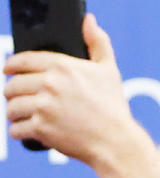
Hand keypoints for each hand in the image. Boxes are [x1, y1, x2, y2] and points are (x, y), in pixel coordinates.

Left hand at [4, 14, 137, 164]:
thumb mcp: (109, 71)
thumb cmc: (113, 107)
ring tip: (22, 116)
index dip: (11, 65)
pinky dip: (19, 132)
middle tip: (20, 99)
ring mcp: (44, 107)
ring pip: (12, 107)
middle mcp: (50, 84)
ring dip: (14, 113)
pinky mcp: (41, 128)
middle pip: (13, 86)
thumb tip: (89, 21)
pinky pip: (15, 129)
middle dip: (13, 93)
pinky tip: (27, 131)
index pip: (22, 60)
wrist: (116, 142)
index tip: (7, 69)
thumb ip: (98, 43)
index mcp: (63, 66)